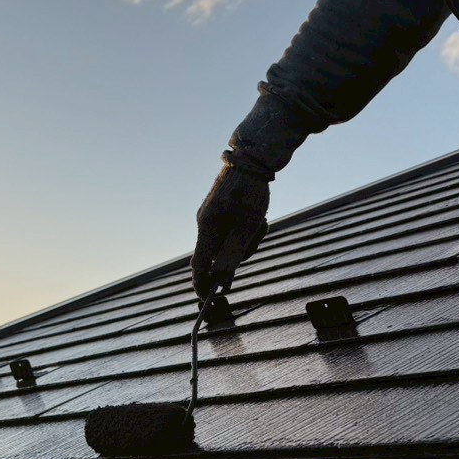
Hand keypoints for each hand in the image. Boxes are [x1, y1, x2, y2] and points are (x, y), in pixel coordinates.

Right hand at [191, 164, 269, 298]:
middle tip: (257, 234)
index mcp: (208, 229)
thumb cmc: (251, 192)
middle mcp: (204, 223)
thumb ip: (234, 254)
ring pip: (226, 241)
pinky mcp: (218, 209)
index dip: (202, 285)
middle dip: (238, 252)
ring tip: (259, 220)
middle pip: (216, 254)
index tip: (207, 300)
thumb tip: (222, 280)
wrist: (251, 158)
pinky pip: (230, 229)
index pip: (198, 266)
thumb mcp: (248, 226)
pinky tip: (256, 215)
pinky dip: (244, 228)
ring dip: (246, 238)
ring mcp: (210, 215)